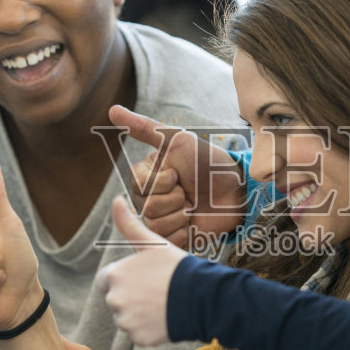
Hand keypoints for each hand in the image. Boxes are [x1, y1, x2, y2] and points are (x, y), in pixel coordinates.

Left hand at [96, 196, 188, 346]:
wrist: (201, 297)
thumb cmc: (177, 267)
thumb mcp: (152, 243)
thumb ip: (129, 225)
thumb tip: (116, 199)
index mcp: (113, 275)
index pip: (106, 280)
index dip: (124, 278)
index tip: (143, 277)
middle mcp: (114, 300)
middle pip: (117, 300)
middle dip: (132, 296)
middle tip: (157, 290)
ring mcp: (126, 322)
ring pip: (127, 318)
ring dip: (140, 314)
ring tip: (163, 303)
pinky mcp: (138, 338)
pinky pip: (139, 334)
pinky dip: (149, 329)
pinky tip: (165, 318)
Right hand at [110, 104, 245, 249]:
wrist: (236, 190)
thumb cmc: (207, 162)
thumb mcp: (177, 140)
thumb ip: (144, 128)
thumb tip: (112, 109)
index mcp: (146, 177)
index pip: (138, 185)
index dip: (162, 181)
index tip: (177, 174)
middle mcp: (148, 199)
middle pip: (146, 207)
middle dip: (174, 198)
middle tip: (188, 191)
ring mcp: (161, 220)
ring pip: (155, 225)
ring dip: (180, 214)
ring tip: (192, 206)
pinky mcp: (173, 238)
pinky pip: (167, 240)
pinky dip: (184, 231)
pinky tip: (194, 222)